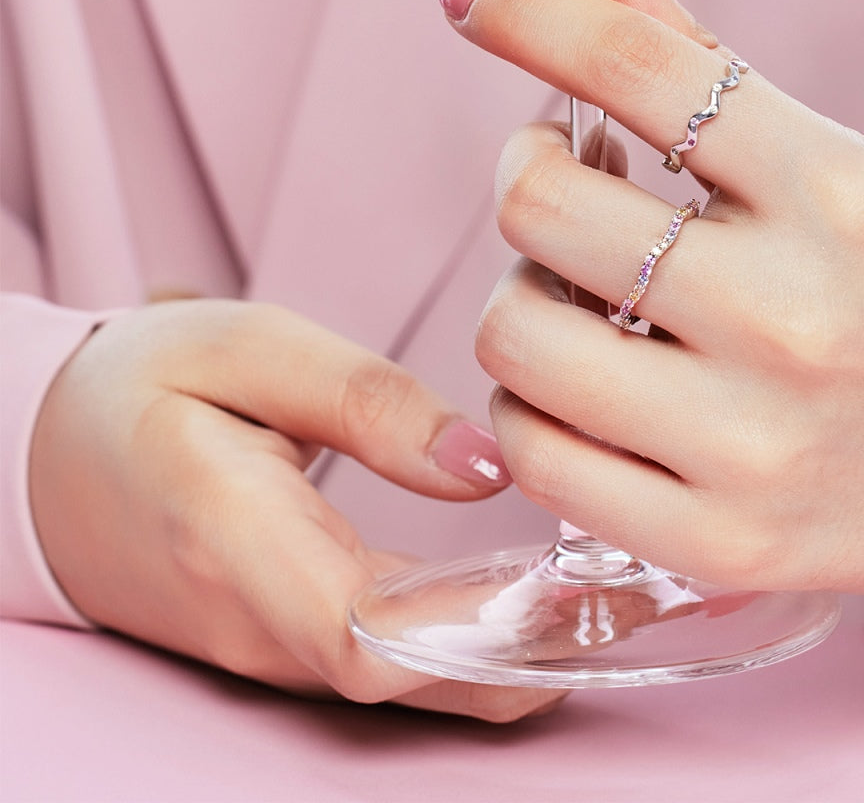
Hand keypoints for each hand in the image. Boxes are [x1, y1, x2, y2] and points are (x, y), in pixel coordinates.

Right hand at [29, 299, 563, 721]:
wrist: (49, 454)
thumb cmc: (146, 386)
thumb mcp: (246, 346)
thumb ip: (365, 404)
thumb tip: (485, 467)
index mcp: (230, 535)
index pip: (362, 637)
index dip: (478, 634)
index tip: (577, 596)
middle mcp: (251, 618)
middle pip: (405, 679)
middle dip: (527, 656)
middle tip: (636, 601)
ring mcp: (263, 644)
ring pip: (404, 685)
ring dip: (511, 657)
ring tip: (613, 599)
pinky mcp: (281, 639)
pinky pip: (386, 666)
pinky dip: (470, 649)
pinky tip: (538, 606)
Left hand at [443, 0, 863, 621]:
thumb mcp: (846, 164)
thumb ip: (710, 65)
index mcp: (837, 189)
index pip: (635, 66)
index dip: (525, 12)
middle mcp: (793, 313)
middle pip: (540, 205)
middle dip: (524, 175)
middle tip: (562, 180)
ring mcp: (753, 441)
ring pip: (516, 334)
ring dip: (519, 297)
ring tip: (576, 299)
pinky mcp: (721, 541)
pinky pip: (536, 454)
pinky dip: (528, 408)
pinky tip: (579, 390)